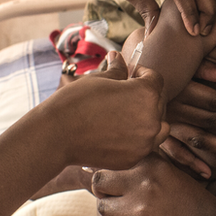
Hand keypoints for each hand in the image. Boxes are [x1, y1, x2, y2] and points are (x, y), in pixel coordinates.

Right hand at [42, 52, 167, 170]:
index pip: (156, 79)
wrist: (56, 135)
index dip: (142, 73)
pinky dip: (138, 138)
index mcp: (146, 94)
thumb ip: (117, 69)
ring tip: (127, 115)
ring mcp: (144, 142)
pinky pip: (145, 145)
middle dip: (145, 96)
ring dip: (148, 119)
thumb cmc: (76, 102)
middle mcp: (152, 119)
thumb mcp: (98, 78)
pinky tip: (119, 132)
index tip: (130, 74)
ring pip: (158, 127)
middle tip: (125, 94)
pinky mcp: (134, 158)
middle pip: (159, 103)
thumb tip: (119, 57)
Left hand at [93, 155, 215, 215]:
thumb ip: (144, 165)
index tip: (108, 180)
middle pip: (100, 182)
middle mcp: (144, 183)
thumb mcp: (169, 172)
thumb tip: (114, 154)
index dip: (108, 172)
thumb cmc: (189, 199)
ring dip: (109, 213)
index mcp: (151, 164)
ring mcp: (141, 209)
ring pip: (103, 208)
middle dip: (102, 191)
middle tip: (110, 198)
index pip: (112, 162)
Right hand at [162, 61, 215, 172]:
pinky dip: (190, 163)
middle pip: (213, 120)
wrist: (116, 80)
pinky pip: (174, 153)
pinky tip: (209, 173)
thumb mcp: (175, 59)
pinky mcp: (152, 137)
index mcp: (180, 86)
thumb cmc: (151, 63)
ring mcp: (164, 124)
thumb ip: (202, 66)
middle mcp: (174, 107)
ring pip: (199, 139)